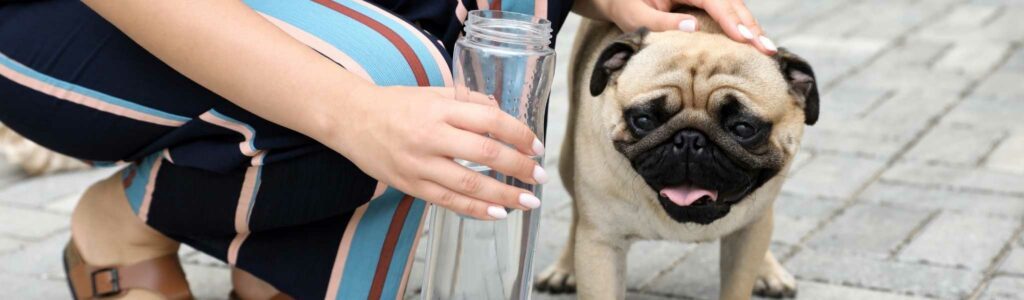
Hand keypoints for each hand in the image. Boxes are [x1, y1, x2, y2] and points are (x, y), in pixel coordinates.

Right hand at [328, 85, 545, 219]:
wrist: (351, 119)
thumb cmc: (396, 104)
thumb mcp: (433, 94)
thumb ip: (467, 102)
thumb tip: (501, 112)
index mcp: (440, 109)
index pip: (490, 120)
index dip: (519, 134)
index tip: (537, 146)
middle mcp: (431, 136)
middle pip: (486, 153)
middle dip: (519, 167)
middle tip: (540, 177)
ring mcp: (420, 164)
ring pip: (470, 184)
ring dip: (504, 195)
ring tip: (528, 201)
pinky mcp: (410, 185)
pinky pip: (449, 201)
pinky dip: (476, 209)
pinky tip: (498, 213)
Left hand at [604, 0, 775, 54]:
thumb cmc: (626, 5)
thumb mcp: (636, 16)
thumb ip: (662, 22)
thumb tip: (694, 28)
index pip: (714, 0)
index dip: (731, 19)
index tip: (745, 38)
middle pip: (731, 1)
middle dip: (750, 25)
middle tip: (767, 49)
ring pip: (734, 5)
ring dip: (750, 26)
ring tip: (766, 48)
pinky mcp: (704, 1)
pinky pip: (727, 10)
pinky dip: (741, 25)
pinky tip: (752, 42)